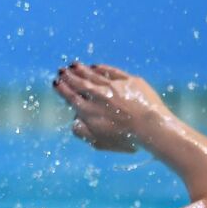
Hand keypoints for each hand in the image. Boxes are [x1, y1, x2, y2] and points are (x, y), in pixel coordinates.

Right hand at [54, 62, 171, 151]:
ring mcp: (113, 86)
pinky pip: (111, 71)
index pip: (71, 97)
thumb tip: (73, 121)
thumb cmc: (125, 139)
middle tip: (61, 70)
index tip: (56, 82)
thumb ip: (82, 132)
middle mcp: (97, 96)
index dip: (62, 89)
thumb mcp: (98, 142)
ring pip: (93, 75)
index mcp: (88, 111)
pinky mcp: (128, 81)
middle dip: (69, 76)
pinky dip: (102, 68)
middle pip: (80, 83)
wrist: (150, 127)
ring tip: (74, 65)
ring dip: (82, 69)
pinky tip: (95, 66)